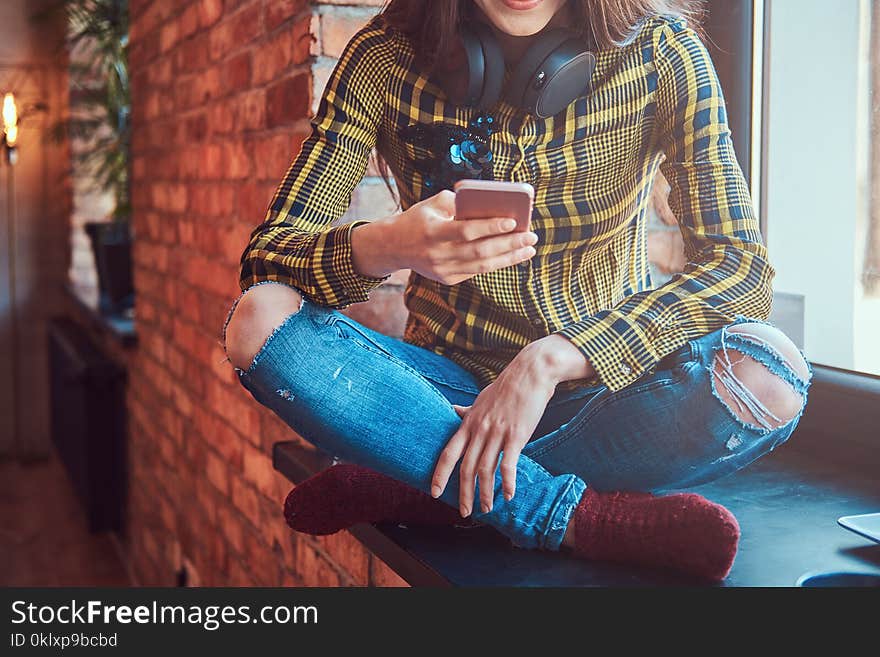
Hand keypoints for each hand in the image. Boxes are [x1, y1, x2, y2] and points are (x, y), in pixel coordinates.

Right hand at [350, 189, 537, 283]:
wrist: (394, 246)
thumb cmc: (419, 219)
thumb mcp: (433, 204)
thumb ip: (459, 202)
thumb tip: (493, 205)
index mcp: (432, 232)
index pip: (466, 231)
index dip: (491, 227)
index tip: (514, 221)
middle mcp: (437, 254)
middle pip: (480, 251)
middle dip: (509, 244)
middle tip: (531, 236)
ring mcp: (442, 270)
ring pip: (482, 266)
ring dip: (509, 257)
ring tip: (528, 249)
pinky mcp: (447, 279)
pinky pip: (477, 271)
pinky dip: (496, 263)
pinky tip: (512, 255)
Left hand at [431, 335, 596, 515]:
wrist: (530, 372)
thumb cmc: (506, 386)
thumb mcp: (481, 398)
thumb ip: (467, 411)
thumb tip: (454, 409)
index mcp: (469, 423)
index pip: (448, 453)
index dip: (440, 474)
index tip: (434, 492)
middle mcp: (479, 430)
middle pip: (466, 468)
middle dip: (464, 494)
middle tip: (464, 512)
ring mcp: (497, 433)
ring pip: (486, 470)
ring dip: (486, 493)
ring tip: (487, 509)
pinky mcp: (517, 435)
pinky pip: (509, 464)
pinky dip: (507, 483)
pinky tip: (508, 496)